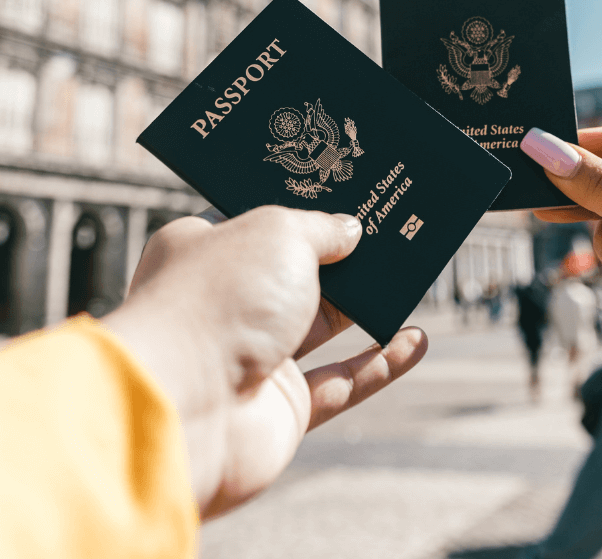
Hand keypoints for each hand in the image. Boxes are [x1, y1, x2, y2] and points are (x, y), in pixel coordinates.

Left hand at [101, 206, 427, 518]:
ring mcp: (252, 358)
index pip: (254, 221)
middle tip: (388, 232)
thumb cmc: (217, 302)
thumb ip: (321, 228)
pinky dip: (381, 364)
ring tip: (410, 279)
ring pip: (322, 326)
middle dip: (341, 257)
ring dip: (367, 307)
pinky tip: (416, 341)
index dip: (298, 207)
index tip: (343, 193)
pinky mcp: (281, 408)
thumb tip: (350, 230)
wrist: (185, 408)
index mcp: (203, 251)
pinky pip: (342, 383)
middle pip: (295, 274)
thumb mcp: (278, 233)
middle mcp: (225, 304)